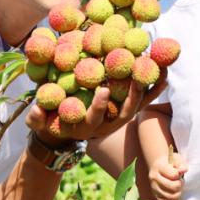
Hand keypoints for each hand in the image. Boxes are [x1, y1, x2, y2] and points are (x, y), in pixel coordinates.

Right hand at [25, 70, 168, 143]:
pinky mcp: (125, 110)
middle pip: (124, 113)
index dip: (99, 107)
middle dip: (132, 96)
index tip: (103, 90)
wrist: (64, 131)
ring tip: (160, 69)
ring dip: (149, 88)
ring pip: (138, 105)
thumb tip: (35, 112)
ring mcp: (118, 118)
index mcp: (86, 127)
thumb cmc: (49, 122)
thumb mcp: (39, 122)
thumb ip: (36, 118)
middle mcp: (106, 125)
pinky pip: (143, 99)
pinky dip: (154, 87)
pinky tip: (165, 72)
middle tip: (137, 76)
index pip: (94, 119)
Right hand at [149, 151, 186, 199]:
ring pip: (171, 196)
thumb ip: (181, 164)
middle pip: (173, 187)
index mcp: (159, 167)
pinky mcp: (155, 197)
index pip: (174, 175)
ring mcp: (154, 189)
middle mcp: (154, 179)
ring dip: (178, 194)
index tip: (179, 174)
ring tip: (178, 189)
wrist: (158, 167)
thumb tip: (184, 170)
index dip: (180, 176)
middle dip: (180, 185)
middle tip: (180, 182)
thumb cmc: (170, 163)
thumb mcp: (176, 159)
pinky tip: (176, 199)